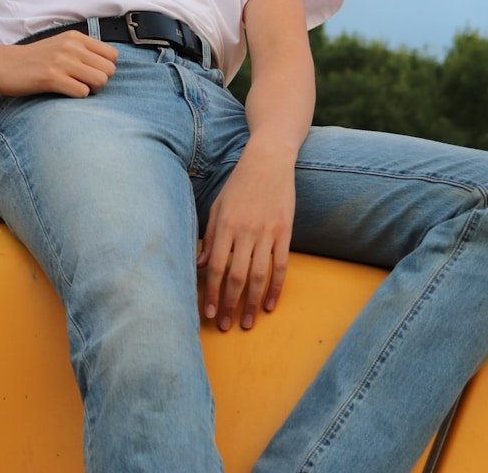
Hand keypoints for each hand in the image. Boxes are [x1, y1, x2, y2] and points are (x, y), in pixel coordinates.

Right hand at [0, 31, 117, 98]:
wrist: (1, 64)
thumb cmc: (33, 60)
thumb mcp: (60, 46)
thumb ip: (82, 52)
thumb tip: (107, 67)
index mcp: (76, 37)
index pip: (113, 55)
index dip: (106, 68)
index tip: (90, 75)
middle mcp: (71, 46)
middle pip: (110, 70)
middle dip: (101, 82)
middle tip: (84, 85)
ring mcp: (61, 61)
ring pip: (100, 80)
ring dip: (91, 90)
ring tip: (74, 89)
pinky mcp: (51, 77)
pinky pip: (82, 92)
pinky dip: (77, 97)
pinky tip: (64, 93)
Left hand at [197, 137, 295, 331]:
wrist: (269, 161)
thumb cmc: (239, 183)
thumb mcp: (218, 205)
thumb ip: (210, 235)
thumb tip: (201, 266)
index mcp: (225, 225)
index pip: (216, 266)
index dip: (212, 293)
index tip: (208, 313)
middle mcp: (245, 231)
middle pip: (236, 276)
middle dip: (229, 304)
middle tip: (225, 326)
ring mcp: (267, 233)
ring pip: (258, 276)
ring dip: (251, 303)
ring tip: (246, 323)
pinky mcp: (285, 233)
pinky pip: (280, 266)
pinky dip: (275, 288)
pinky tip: (268, 305)